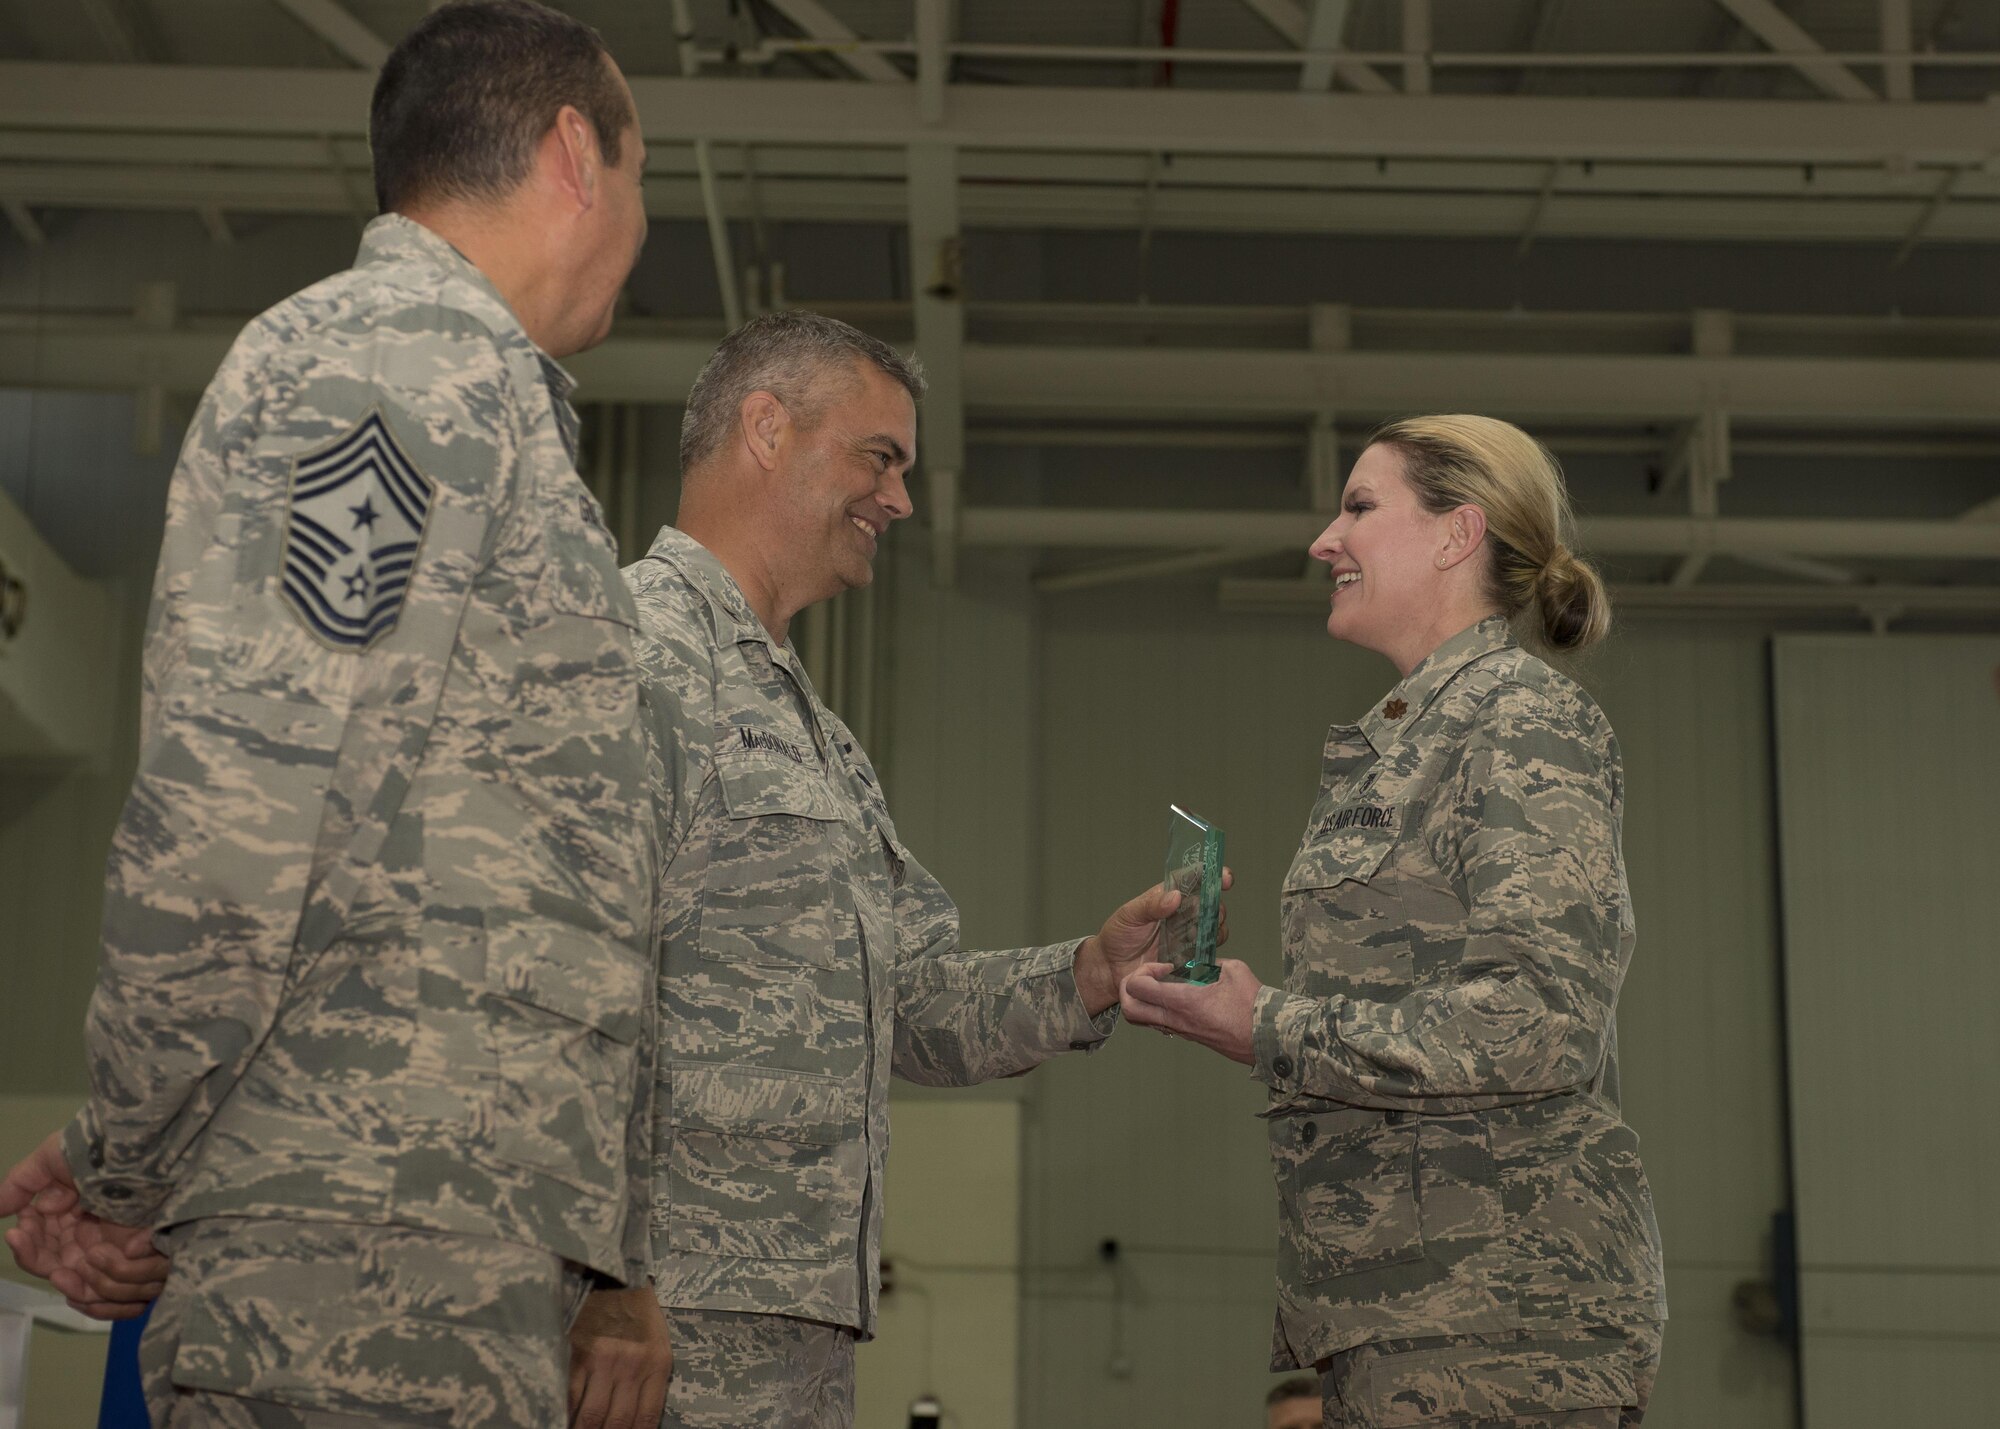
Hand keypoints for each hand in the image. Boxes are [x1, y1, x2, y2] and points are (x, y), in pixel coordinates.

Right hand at [1, 1131, 168, 1319]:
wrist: (138, 1150)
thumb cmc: (96, 1150)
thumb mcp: (52, 1159)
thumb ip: (21, 1184)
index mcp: (65, 1215)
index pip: (37, 1242)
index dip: (25, 1240)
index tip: (20, 1226)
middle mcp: (83, 1235)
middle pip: (48, 1262)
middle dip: (32, 1253)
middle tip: (22, 1235)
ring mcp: (105, 1248)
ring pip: (70, 1278)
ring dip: (56, 1273)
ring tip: (52, 1265)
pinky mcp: (128, 1259)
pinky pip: (100, 1288)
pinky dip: (82, 1288)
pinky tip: (70, 1273)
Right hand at [568, 1285, 673, 1428]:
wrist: (613, 1276)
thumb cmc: (637, 1313)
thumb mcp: (656, 1344)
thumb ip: (649, 1382)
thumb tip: (635, 1423)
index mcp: (658, 1364)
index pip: (647, 1419)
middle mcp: (634, 1365)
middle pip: (619, 1422)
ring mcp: (605, 1360)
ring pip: (592, 1416)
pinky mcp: (578, 1353)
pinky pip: (571, 1396)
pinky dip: (567, 1413)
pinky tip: (565, 1417)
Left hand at [1072, 868, 1232, 1014]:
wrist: (1110, 971)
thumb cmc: (1116, 938)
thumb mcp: (1128, 916)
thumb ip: (1150, 905)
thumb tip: (1174, 896)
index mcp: (1167, 898)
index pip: (1193, 881)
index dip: (1211, 876)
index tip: (1225, 878)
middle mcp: (1181, 916)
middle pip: (1210, 905)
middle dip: (1215, 907)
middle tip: (1205, 915)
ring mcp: (1187, 938)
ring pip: (1214, 928)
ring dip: (1213, 930)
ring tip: (1195, 937)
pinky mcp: (1189, 959)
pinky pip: (1208, 953)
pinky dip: (1209, 952)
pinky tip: (1199, 954)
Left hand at [1119, 958, 1263, 1064]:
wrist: (1267, 1037)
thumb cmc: (1253, 1006)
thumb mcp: (1233, 970)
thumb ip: (1211, 962)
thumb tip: (1202, 961)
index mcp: (1182, 1001)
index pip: (1138, 988)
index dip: (1143, 971)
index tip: (1163, 966)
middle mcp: (1175, 1020)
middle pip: (1130, 1009)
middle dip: (1129, 990)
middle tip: (1147, 977)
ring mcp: (1181, 1032)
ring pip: (1142, 1021)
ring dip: (1143, 1001)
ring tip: (1163, 986)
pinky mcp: (1189, 1038)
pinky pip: (1160, 1025)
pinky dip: (1159, 1010)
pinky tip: (1179, 997)